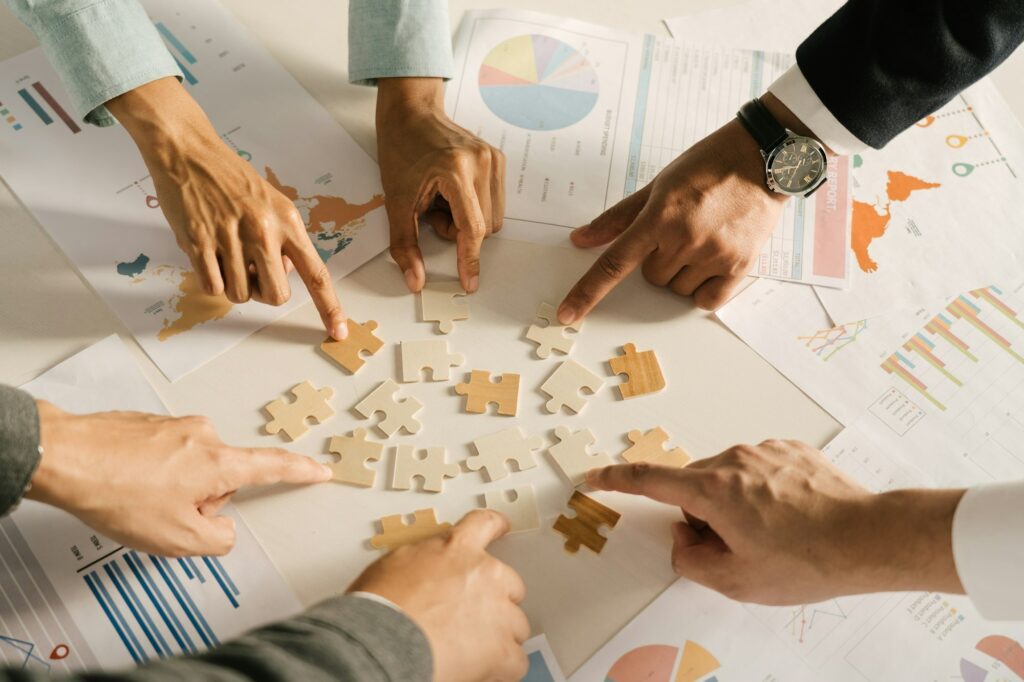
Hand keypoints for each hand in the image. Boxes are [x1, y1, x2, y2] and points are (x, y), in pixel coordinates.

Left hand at [27, 402, 331, 556]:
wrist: (65, 456)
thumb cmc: (117, 492)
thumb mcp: (177, 538)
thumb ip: (217, 539)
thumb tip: (221, 528)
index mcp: (218, 463)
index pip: (272, 466)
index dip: (300, 471)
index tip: (320, 470)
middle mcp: (202, 436)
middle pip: (222, 477)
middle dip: (202, 500)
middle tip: (166, 516)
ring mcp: (174, 426)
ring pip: (190, 468)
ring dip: (174, 489)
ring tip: (137, 500)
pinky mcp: (148, 424)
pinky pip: (165, 456)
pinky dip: (152, 475)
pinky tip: (125, 485)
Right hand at [107, 77, 347, 339]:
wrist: (188, 152)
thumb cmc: (232, 179)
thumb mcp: (272, 203)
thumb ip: (283, 240)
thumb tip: (282, 274)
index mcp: (288, 222)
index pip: (316, 273)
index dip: (330, 307)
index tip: (339, 332)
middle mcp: (264, 231)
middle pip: (276, 296)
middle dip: (264, 293)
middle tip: (252, 272)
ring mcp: (231, 237)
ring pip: (241, 295)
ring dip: (234, 286)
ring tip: (226, 256)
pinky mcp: (199, 242)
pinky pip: (213, 287)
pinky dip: (212, 281)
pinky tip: (208, 257)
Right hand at [348, 510, 527, 681]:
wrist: (381, 640)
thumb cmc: (379, 607)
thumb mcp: (397, 563)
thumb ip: (425, 561)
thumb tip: (426, 572)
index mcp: (457, 549)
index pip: (484, 525)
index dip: (496, 526)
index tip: (502, 526)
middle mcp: (485, 574)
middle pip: (510, 584)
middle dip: (494, 601)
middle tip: (468, 619)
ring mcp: (498, 612)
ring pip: (516, 625)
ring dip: (498, 636)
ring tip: (469, 650)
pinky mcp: (502, 650)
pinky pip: (516, 661)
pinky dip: (501, 668)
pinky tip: (480, 671)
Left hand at [376, 77, 504, 293]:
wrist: (410, 112)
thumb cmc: (400, 150)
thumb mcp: (396, 201)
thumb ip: (405, 244)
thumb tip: (415, 280)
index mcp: (455, 170)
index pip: (472, 228)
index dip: (469, 259)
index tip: (469, 282)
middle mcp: (481, 163)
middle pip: (484, 227)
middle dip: (458, 232)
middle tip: (432, 211)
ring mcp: (493, 159)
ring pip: (492, 218)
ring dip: (467, 221)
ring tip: (443, 200)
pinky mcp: (498, 159)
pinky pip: (494, 202)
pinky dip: (474, 207)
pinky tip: (454, 192)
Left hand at [557, 94, 811, 322]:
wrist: (763, 157)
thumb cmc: (707, 167)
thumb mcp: (657, 185)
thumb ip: (618, 218)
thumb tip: (580, 240)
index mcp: (659, 217)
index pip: (614, 264)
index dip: (587, 292)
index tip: (567, 314)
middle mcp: (685, 239)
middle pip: (651, 278)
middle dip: (658, 259)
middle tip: (680, 230)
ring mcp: (714, 255)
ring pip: (676, 290)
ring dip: (681, 273)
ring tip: (702, 238)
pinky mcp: (740, 266)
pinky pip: (705, 300)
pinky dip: (703, 289)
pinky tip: (714, 259)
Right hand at [587, 440, 965, 604]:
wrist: (868, 538)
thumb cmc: (805, 561)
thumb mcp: (736, 580)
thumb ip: (692, 560)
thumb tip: (683, 541)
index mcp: (712, 490)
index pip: (649, 480)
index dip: (616, 479)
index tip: (595, 476)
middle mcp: (734, 460)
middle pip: (694, 486)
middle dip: (701, 516)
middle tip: (734, 549)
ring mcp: (765, 451)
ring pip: (727, 477)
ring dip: (733, 504)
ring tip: (773, 535)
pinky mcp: (791, 450)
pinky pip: (758, 469)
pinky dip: (761, 492)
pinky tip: (789, 517)